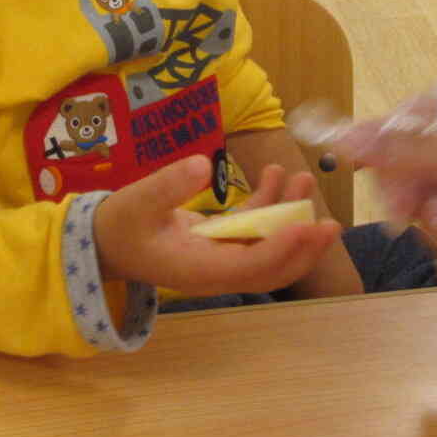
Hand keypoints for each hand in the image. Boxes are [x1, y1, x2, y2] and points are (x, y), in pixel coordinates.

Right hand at [95, 155, 342, 295]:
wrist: (106, 241)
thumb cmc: (118, 225)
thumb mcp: (135, 202)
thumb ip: (167, 186)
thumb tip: (201, 165)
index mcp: (198, 271)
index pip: (250, 268)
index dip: (280, 249)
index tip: (305, 225)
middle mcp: (217, 271)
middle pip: (272, 270)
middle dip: (303, 248)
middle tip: (330, 223)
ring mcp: (221, 258)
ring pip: (269, 248)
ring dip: (291, 219)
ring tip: (304, 180)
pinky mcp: (221, 243)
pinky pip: (255, 230)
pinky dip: (270, 207)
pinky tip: (276, 175)